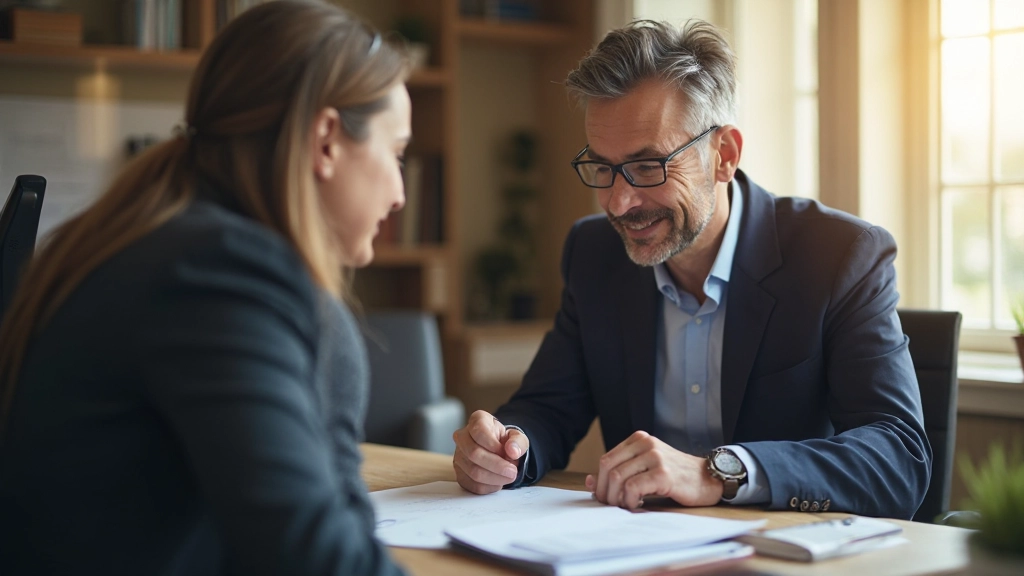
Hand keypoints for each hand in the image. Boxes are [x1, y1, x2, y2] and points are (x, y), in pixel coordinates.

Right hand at [452, 410, 529, 494]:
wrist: (497, 450)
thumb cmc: (504, 441)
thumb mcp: (517, 437)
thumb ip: (518, 442)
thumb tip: (513, 451)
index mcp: (477, 420)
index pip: (479, 432)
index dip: (494, 446)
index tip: (508, 453)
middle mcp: (462, 436)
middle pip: (474, 453)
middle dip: (497, 466)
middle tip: (512, 471)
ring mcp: (459, 456)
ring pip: (473, 471)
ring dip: (495, 478)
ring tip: (508, 476)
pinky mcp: (459, 473)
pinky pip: (472, 484)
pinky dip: (489, 486)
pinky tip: (498, 481)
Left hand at [584, 431, 722, 509]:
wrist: (708, 479)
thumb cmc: (675, 476)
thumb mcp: (645, 468)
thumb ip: (620, 472)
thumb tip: (589, 482)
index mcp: (639, 439)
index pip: (606, 459)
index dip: (599, 481)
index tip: (603, 497)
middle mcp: (646, 444)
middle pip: (608, 468)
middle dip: (604, 491)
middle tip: (610, 506)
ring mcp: (655, 457)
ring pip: (618, 478)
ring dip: (616, 498)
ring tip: (625, 505)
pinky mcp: (663, 474)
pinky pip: (633, 488)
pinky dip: (629, 501)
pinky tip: (638, 504)